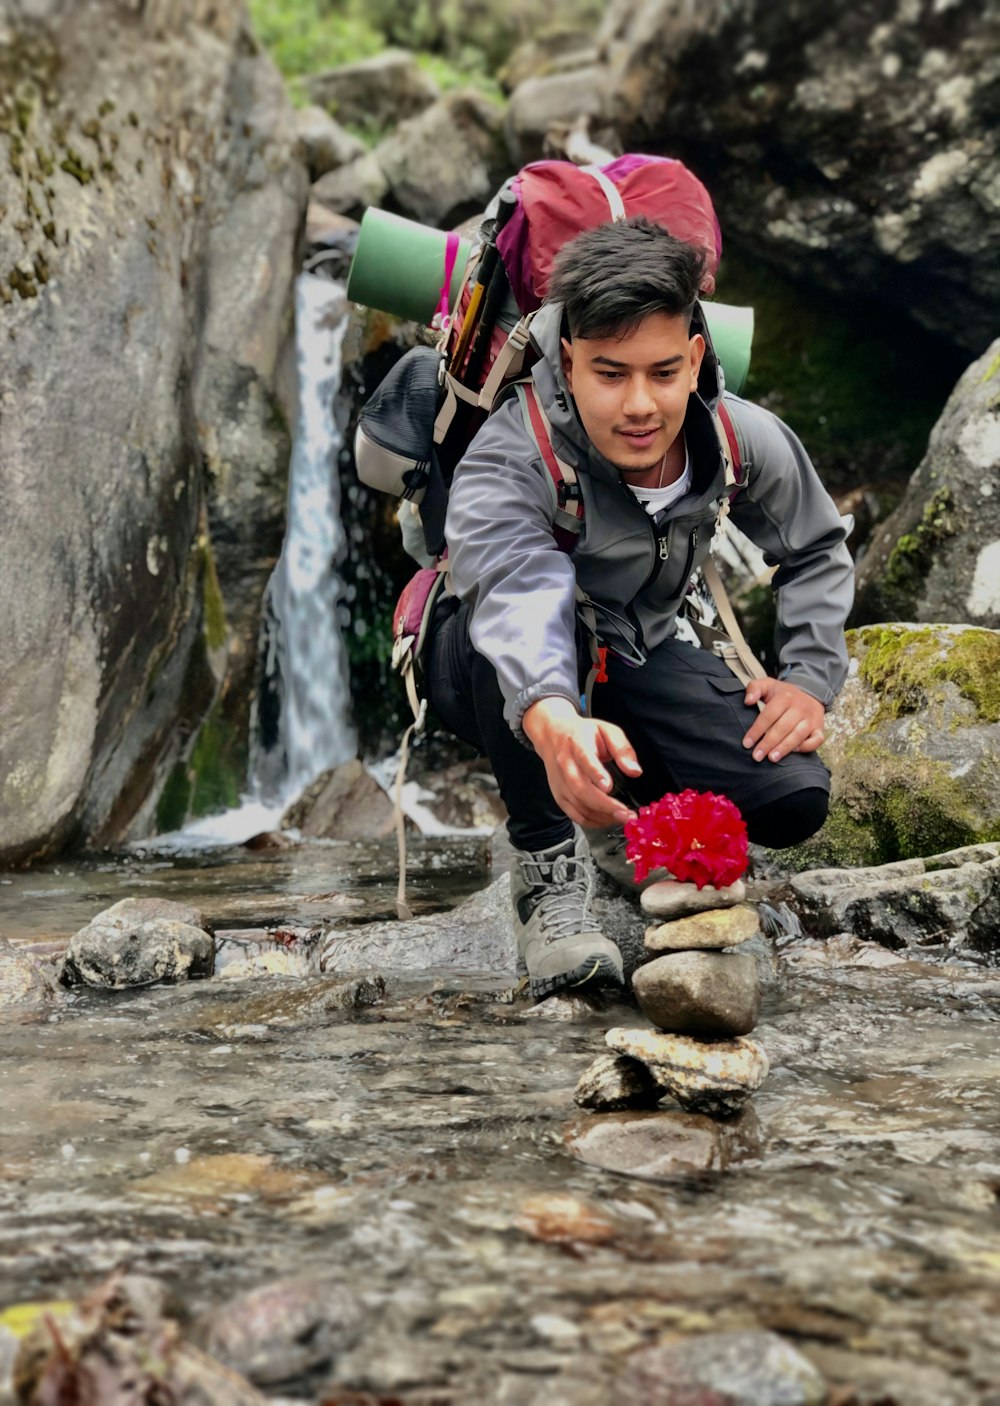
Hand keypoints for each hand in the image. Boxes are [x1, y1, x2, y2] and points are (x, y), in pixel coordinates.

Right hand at [523, 697, 641, 826]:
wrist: (553, 735)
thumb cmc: (583, 733)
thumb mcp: (607, 731)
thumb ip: (622, 749)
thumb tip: (635, 771)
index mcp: (577, 744)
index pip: (585, 760)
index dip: (596, 774)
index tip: (609, 786)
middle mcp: (565, 765)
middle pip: (580, 789)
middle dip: (604, 805)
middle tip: (625, 813)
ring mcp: (559, 783)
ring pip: (577, 805)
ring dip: (601, 816)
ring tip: (623, 818)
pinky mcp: (559, 795)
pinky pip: (574, 814)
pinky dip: (592, 822)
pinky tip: (607, 820)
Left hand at [742, 677, 824, 762]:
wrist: (811, 692)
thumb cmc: (784, 694)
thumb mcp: (768, 685)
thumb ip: (754, 688)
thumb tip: (748, 701)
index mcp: (785, 697)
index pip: (769, 715)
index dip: (757, 730)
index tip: (747, 743)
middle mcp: (800, 708)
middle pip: (783, 727)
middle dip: (768, 743)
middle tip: (757, 756)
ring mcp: (811, 719)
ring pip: (798, 735)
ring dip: (785, 748)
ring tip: (772, 758)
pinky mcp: (819, 728)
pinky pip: (817, 740)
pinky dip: (807, 747)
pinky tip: (794, 752)